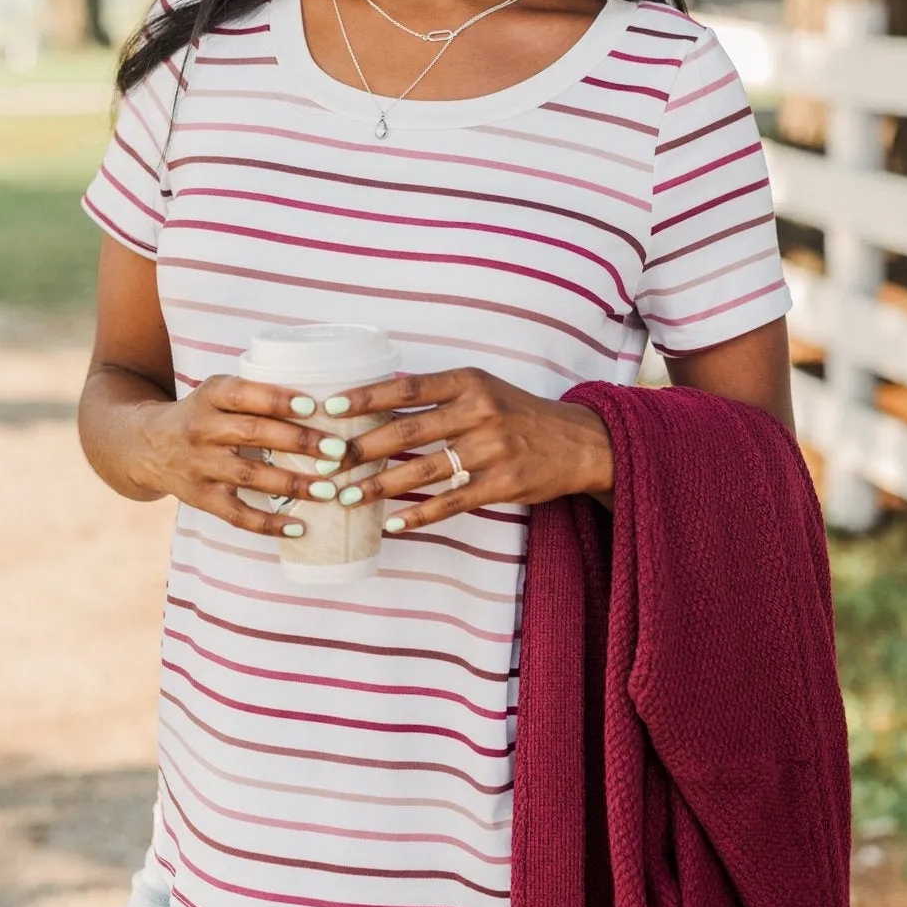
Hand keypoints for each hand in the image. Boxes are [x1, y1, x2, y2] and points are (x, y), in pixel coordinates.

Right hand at [132, 374, 346, 536]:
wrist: (146, 445)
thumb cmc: (203, 414)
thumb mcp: (217, 393)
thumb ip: (257, 394)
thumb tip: (325, 403)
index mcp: (210, 395)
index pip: (244, 394)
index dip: (278, 399)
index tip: (314, 406)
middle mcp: (202, 429)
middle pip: (254, 434)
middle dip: (300, 442)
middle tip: (338, 450)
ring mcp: (200, 466)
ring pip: (250, 476)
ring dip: (292, 484)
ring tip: (329, 490)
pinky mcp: (200, 498)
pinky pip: (236, 515)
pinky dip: (267, 524)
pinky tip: (298, 527)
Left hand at [323, 367, 614, 532]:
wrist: (579, 442)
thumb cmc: (519, 414)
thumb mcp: (483, 389)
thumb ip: (439, 394)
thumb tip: (378, 399)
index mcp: (470, 382)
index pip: (408, 388)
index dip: (367, 397)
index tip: (330, 407)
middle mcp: (480, 412)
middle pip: (408, 431)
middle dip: (361, 448)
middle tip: (326, 461)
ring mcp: (493, 450)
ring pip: (424, 471)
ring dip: (380, 486)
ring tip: (346, 496)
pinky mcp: (503, 484)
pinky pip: (451, 502)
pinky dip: (418, 515)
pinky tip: (391, 523)